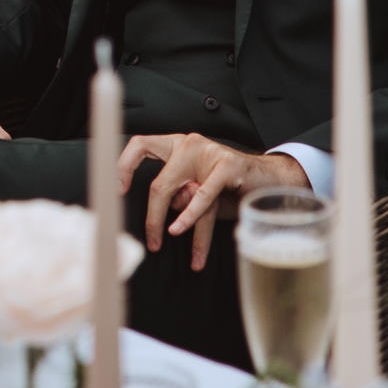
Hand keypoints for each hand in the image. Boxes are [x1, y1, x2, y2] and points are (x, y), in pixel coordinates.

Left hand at [117, 134, 310, 271]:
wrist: (270, 181)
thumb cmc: (230, 186)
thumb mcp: (198, 189)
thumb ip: (180, 196)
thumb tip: (161, 214)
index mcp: (178, 145)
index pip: (141, 145)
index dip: (124, 165)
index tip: (117, 188)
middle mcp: (189, 144)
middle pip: (159, 183)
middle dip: (152, 217)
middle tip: (151, 240)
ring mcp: (208, 153)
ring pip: (180, 194)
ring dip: (171, 223)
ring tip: (165, 243)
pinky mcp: (227, 166)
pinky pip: (203, 196)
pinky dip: (190, 216)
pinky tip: (181, 230)